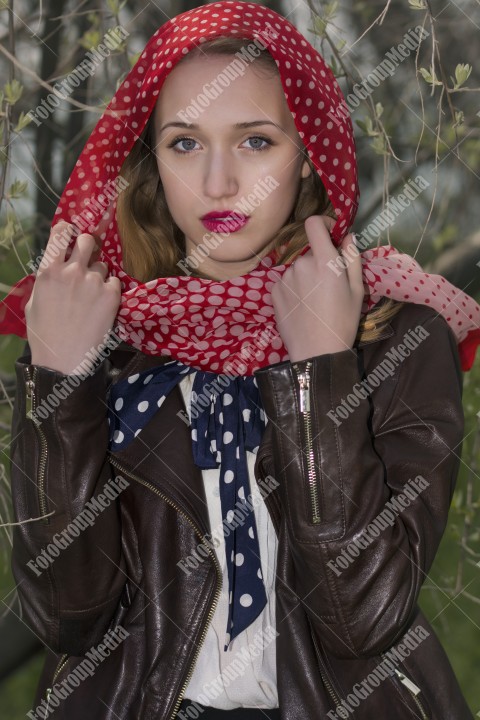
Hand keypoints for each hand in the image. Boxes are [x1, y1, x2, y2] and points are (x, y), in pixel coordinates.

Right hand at [25, 221, 121, 374]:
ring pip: (103, 265)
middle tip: (88, 257)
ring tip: (91, 295)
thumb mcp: (35, 300)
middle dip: (88, 245)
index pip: (60, 233)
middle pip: (87, 240)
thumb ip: (48, 278)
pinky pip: (114, 282)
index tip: (71, 234)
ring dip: (99, 274)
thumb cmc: (44, 333)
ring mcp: (94, 282)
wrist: (64, 359)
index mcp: (49, 271)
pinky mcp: (112, 295)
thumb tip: (58, 264)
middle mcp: (72, 271)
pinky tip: (101, 305)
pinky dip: (110, 290)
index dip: (67, 230)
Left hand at [270, 215, 363, 361]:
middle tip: (329, 287)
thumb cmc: (343, 321)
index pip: (314, 223)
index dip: (323, 224)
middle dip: (320, 262)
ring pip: (298, 269)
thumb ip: (352, 258)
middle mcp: (301, 265)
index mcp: (324, 261)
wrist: (317, 352)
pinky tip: (302, 307)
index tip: (331, 235)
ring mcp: (284, 278)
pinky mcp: (274, 292)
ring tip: (315, 302)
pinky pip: (286, 282)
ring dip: (306, 277)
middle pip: (310, 252)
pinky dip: (294, 289)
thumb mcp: (357, 290)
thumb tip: (348, 236)